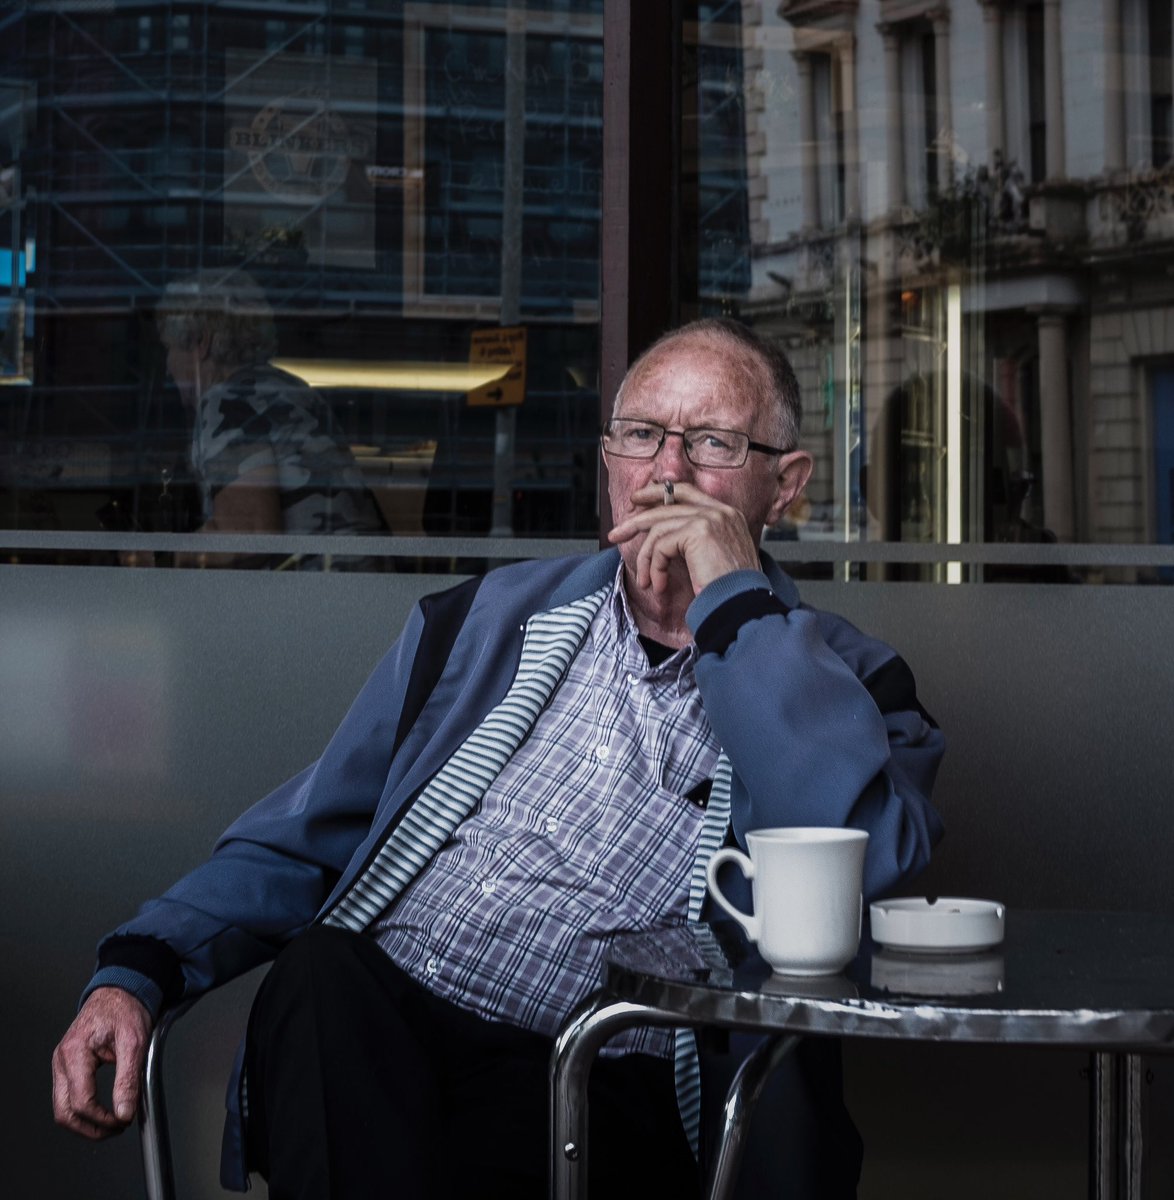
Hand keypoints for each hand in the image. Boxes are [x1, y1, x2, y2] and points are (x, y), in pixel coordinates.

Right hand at [52, 987, 151, 1138]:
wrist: (120, 991)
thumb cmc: (125, 1009)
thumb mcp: (134, 1041)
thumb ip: (128, 1079)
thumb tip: (124, 1112)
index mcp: (75, 1052)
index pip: (81, 1101)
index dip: (102, 1118)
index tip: (123, 1121)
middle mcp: (62, 1060)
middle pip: (65, 1112)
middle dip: (91, 1128)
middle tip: (117, 1128)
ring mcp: (61, 1064)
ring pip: (63, 1109)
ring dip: (86, 1123)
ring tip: (113, 1123)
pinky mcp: (67, 1067)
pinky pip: (68, 1097)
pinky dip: (83, 1110)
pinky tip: (103, 1111)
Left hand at [607, 480, 762, 595]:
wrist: (741, 605)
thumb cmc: (729, 591)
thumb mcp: (713, 558)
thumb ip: (694, 541)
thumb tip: (660, 537)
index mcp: (727, 514)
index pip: (686, 492)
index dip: (658, 493)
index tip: (637, 502)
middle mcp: (720, 511)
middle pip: (667, 503)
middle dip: (636, 520)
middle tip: (615, 534)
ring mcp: (710, 518)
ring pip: (659, 528)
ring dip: (646, 558)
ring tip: (646, 581)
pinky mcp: (698, 531)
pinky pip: (661, 545)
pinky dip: (654, 567)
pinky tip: (659, 584)